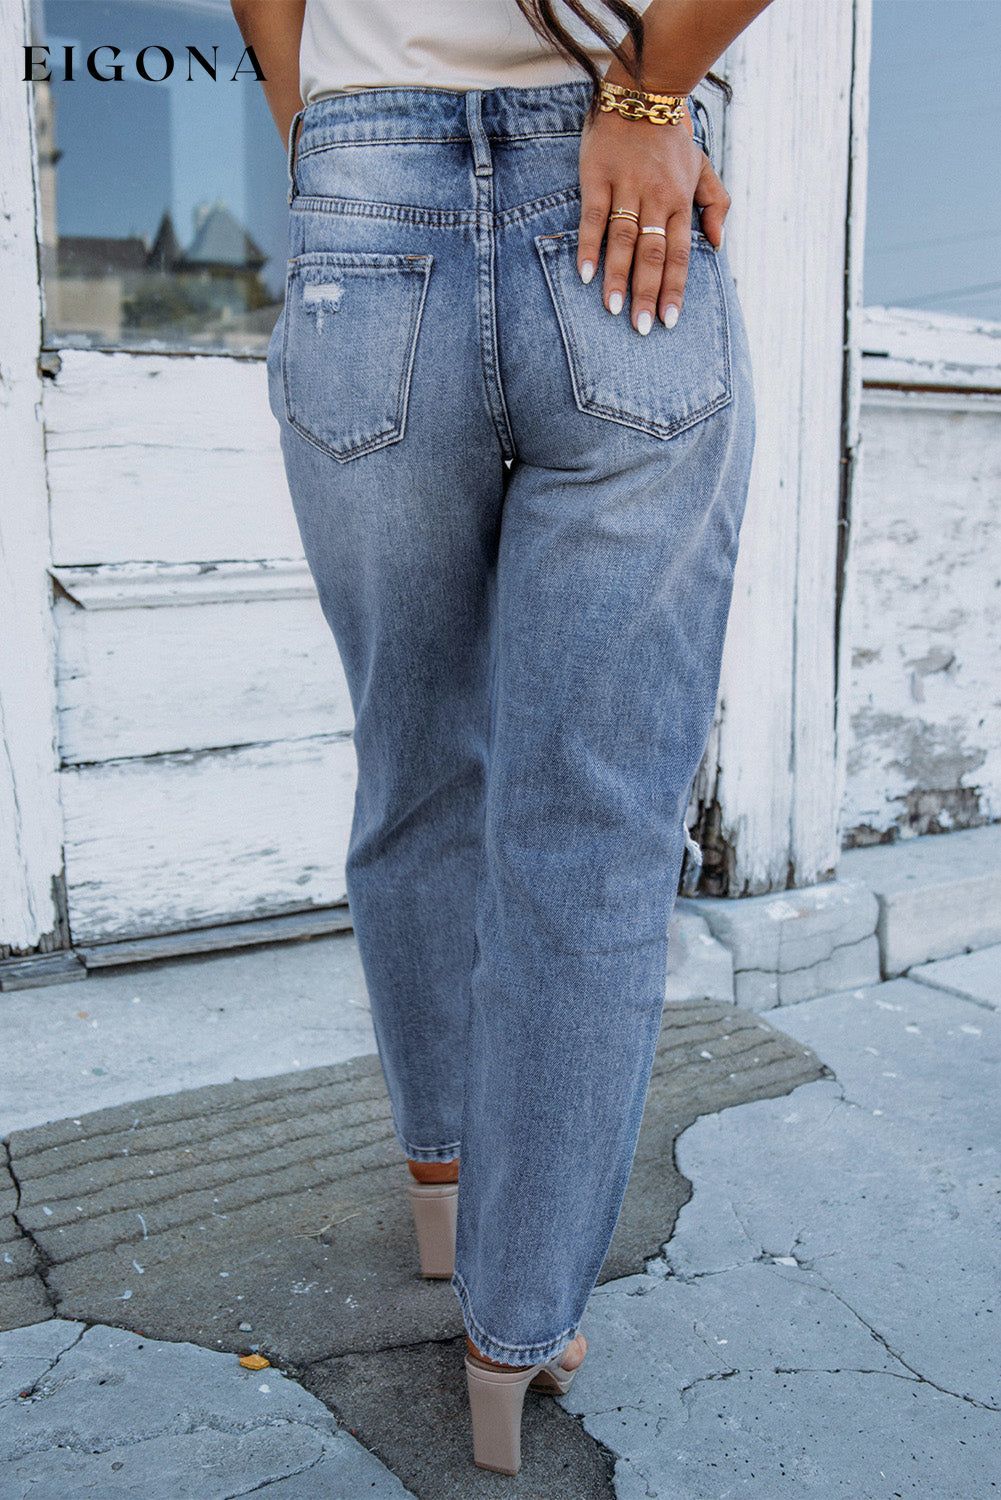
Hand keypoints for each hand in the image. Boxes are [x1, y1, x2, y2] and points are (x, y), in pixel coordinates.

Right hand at [577, 103, 730, 333]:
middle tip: (640, 328)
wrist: (644, 91)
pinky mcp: (598, 176)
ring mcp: (626, 187)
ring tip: (614, 310)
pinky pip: (593, 216)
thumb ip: (715, 204)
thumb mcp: (702, 166)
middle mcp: (656, 198)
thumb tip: (719, 244)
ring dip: (618, 276)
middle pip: (653, 253)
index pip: (679, 254)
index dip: (674, 288)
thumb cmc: (672, 136)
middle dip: (647, 292)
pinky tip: (584, 274)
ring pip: (624, 239)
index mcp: (680, 201)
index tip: (669, 321)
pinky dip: (588, 245)